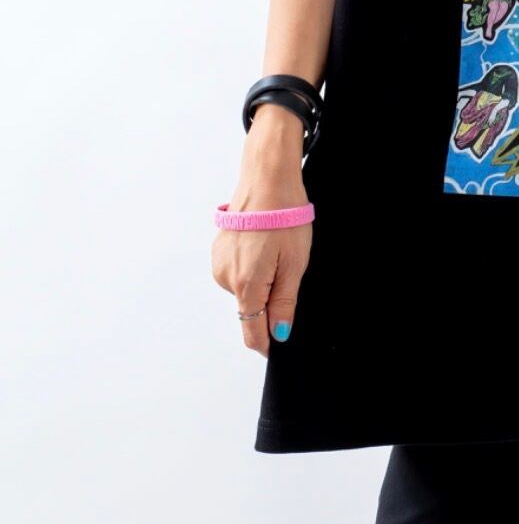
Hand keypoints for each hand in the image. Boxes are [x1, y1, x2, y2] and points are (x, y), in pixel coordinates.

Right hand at [211, 104, 310, 356]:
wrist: (267, 179)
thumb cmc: (284, 217)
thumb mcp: (295, 264)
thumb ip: (284, 303)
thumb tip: (279, 334)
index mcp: (246, 285)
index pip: (252, 331)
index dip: (267, 343)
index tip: (279, 344)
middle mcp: (225, 278)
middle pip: (249, 309)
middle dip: (269, 302)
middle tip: (288, 271)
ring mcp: (219, 263)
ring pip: (243, 290)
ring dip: (260, 282)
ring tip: (276, 251)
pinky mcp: (218, 251)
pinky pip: (237, 272)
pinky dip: (251, 267)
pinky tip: (263, 244)